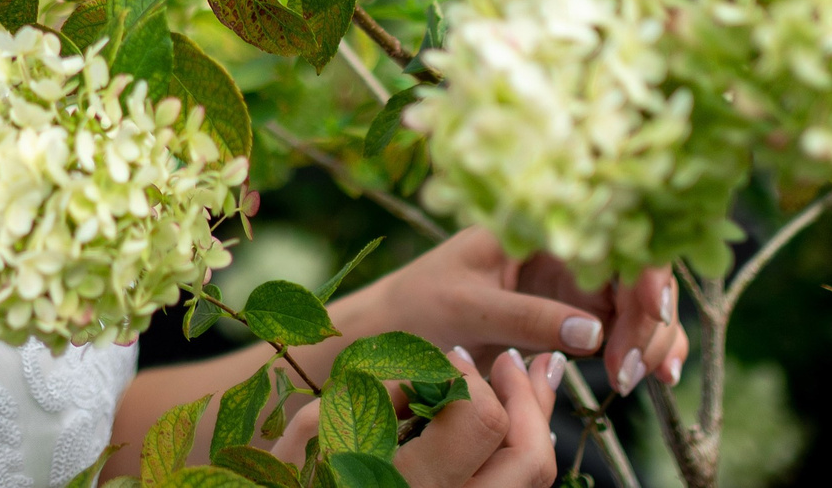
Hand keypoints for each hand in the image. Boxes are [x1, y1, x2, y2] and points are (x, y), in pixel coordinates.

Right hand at [277, 344, 563, 487]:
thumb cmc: (296, 476)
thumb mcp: (324, 426)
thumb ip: (386, 390)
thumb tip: (448, 369)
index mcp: (408, 484)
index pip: (482, 420)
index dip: (472, 377)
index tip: (450, 357)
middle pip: (529, 459)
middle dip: (528, 400)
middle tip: (511, 358)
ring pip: (533, 477)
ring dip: (535, 420)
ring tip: (530, 376)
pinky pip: (515, 487)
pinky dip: (521, 446)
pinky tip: (514, 415)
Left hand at [338, 227, 687, 389]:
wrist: (391, 333)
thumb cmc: (418, 305)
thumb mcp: (465, 308)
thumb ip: (528, 317)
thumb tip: (597, 334)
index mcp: (537, 224)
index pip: (611, 234)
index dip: (643, 269)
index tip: (647, 314)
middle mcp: (564, 248)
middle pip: (636, 269)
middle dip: (650, 316)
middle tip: (633, 369)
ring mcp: (574, 282)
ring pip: (639, 301)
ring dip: (655, 337)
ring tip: (645, 378)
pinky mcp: (575, 316)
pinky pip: (625, 328)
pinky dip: (647, 348)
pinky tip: (660, 374)